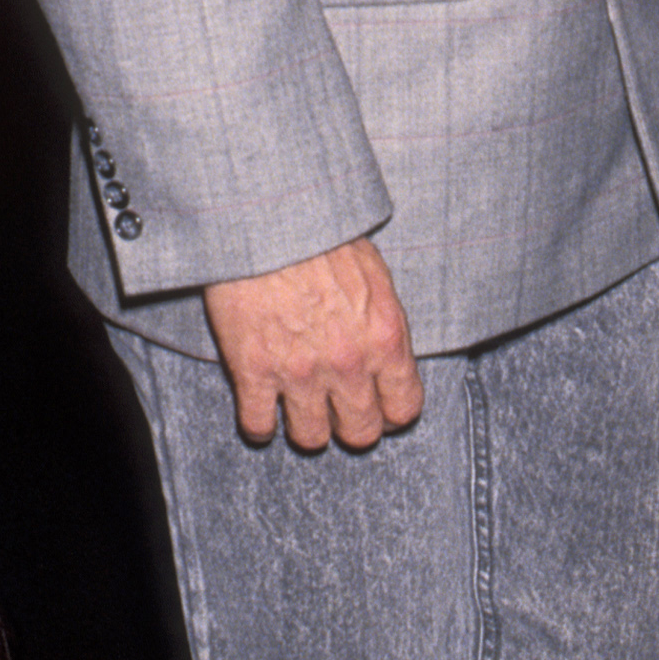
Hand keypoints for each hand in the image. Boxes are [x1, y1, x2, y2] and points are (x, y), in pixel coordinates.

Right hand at [204, 237, 424, 451]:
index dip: (392, 414)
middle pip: (360, 433)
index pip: (404, 408)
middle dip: (351, 426)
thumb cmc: (323, 236)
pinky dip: (260, 425)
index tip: (381, 409)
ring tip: (300, 408)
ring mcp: (299, 372)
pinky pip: (259, 426)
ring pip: (311, 439)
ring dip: (307, 427)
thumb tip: (386, 354)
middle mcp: (348, 364)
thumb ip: (382, 323)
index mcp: (385, 337)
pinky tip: (262, 410)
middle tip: (339, 411)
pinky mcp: (253, 372)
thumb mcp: (375, 275)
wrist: (268, 220)